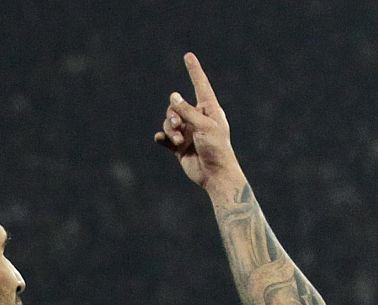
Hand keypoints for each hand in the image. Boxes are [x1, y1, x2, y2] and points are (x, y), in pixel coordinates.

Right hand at [153, 53, 243, 194]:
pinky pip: (165, 137)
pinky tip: (160, 139)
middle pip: (176, 107)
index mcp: (209, 109)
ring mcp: (188, 132)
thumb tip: (173, 96)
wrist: (215, 175)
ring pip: (169, 122)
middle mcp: (198, 118)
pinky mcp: (180, 146)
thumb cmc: (216, 148)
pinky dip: (162, 137)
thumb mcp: (203, 125)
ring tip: (177, 140)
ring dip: (170, 129)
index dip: (194, 70)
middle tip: (178, 127)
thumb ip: (186, 110)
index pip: (200, 85)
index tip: (188, 55)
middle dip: (173, 115)